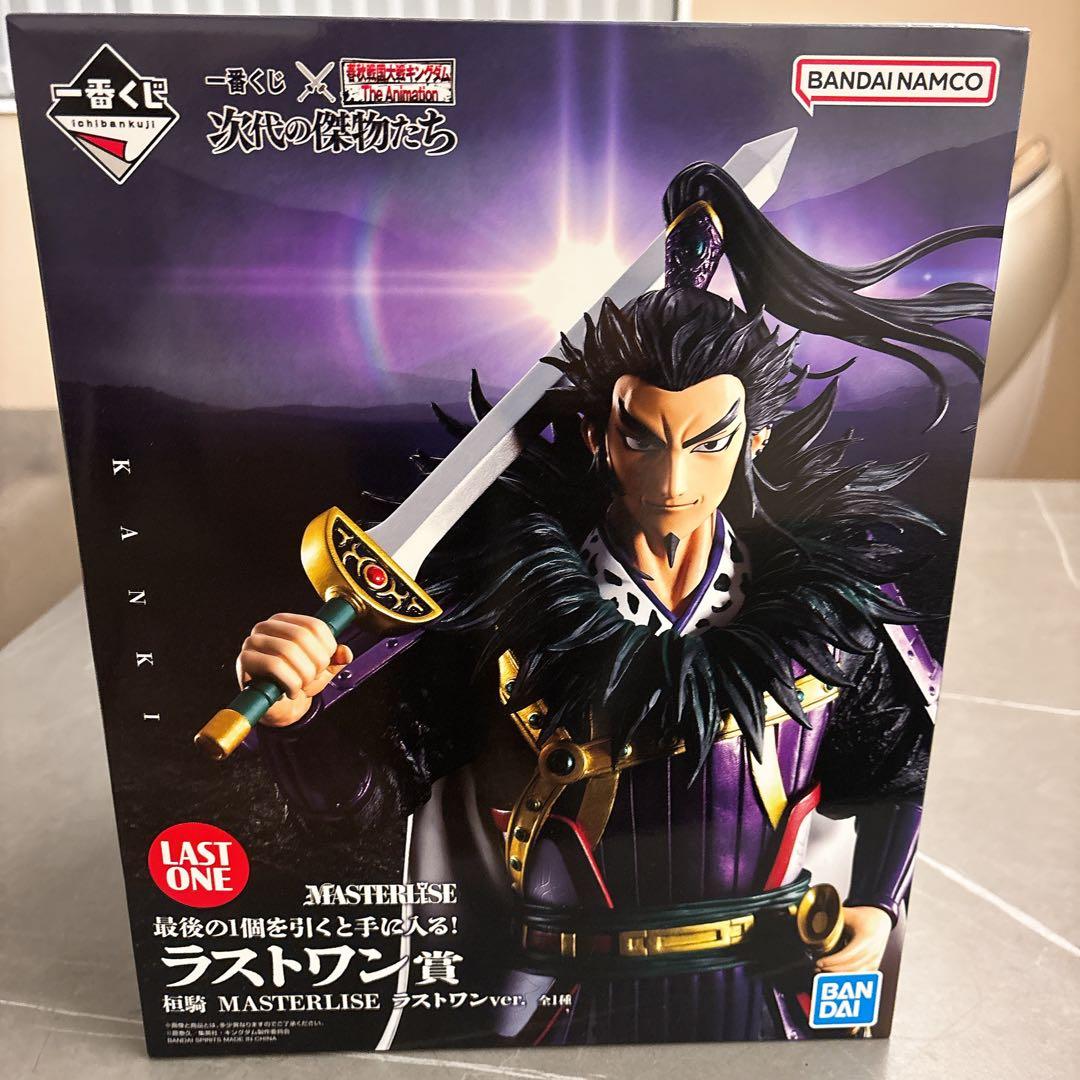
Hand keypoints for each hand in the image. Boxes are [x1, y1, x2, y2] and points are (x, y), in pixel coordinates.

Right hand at [236, 613, 352, 726]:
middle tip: (313, 679)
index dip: (327, 648)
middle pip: (302, 636)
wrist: (277, 707)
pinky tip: (291, 692)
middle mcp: (267, 626)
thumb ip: (336, 659)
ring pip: (288, 650)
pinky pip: (274, 665)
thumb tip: (345, 652)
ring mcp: (253, 641)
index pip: (315, 626)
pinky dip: (290, 682)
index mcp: (286, 621)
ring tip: (302, 686)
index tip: (325, 665)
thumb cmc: (296, 681)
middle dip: (315, 663)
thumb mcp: (321, 670)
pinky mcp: (245, 659)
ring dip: (303, 675)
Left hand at [815, 905, 891, 973]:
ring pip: (856, 975)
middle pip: (851, 967)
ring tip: (823, 973)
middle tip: (817, 968)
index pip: (848, 955)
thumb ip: (831, 916)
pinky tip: (835, 976)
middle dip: (833, 970)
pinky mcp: (874, 967)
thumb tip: (814, 917)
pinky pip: (860, 977)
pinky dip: (847, 978)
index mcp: (866, 938)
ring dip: (839, 976)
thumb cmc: (865, 917)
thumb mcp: (848, 914)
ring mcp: (874, 961)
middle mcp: (872, 952)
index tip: (820, 962)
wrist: (880, 920)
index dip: (833, 961)